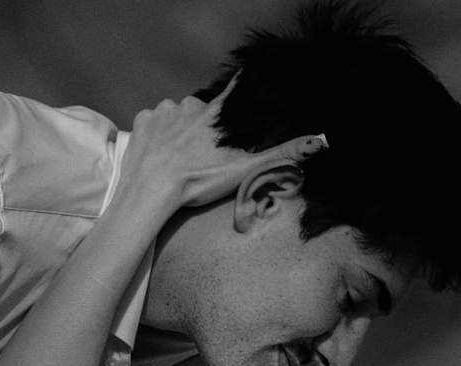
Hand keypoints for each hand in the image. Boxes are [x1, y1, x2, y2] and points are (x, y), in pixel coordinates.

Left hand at [118, 81, 327, 213]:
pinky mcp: (142, 122)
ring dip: (177, 130)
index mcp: (215, 116)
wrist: (152, 190)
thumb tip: (318, 142)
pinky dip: (155, 135)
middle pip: (200, 111)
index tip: (242, 79)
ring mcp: (163, 111)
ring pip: (175, 116)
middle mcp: (190, 106)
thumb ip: (280, 156)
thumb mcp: (245, 169)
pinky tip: (158, 152)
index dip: (239, 87)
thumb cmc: (198, 181)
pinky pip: (151, 122)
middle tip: (199, 154)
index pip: (233, 92)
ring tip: (177, 156)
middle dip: (201, 127)